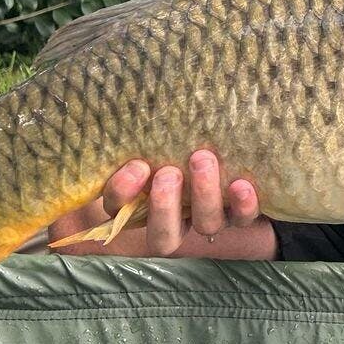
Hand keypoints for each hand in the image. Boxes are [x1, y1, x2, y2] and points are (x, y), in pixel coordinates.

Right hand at [48, 149, 262, 256]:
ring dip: (203, 196)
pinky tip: (241, 185)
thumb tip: (100, 107)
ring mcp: (208, 217)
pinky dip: (243, 205)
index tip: (134, 167)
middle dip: (164, 207)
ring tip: (202, 160)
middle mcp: (174, 218)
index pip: (119, 212)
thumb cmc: (172, 136)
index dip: (123, 196)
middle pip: (164, 237)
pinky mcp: (240, 211)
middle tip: (167, 174)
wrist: (224, 138)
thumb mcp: (145, 135)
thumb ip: (127, 135)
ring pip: (206, 225)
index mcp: (140, 205)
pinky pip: (243, 218)